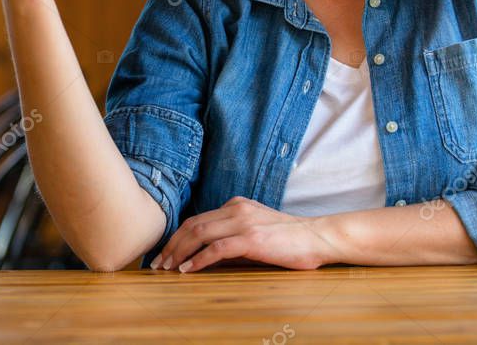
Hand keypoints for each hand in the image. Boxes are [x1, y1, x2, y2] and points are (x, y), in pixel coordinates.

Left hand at [149, 196, 335, 272]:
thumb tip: (205, 257)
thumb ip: (232, 239)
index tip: (165, 253)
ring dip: (179, 252)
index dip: (177, 237)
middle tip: (158, 263)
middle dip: (171, 245)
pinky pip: (217, 249)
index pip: (197, 220)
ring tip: (167, 268)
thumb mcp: (256, 232)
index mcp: (236, 205)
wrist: (318, 237)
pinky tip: (188, 270)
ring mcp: (243, 222)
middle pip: (192, 225)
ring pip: (199, 234)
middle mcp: (236, 209)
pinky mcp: (252, 239)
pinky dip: (198, 260)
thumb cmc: (289, 239)